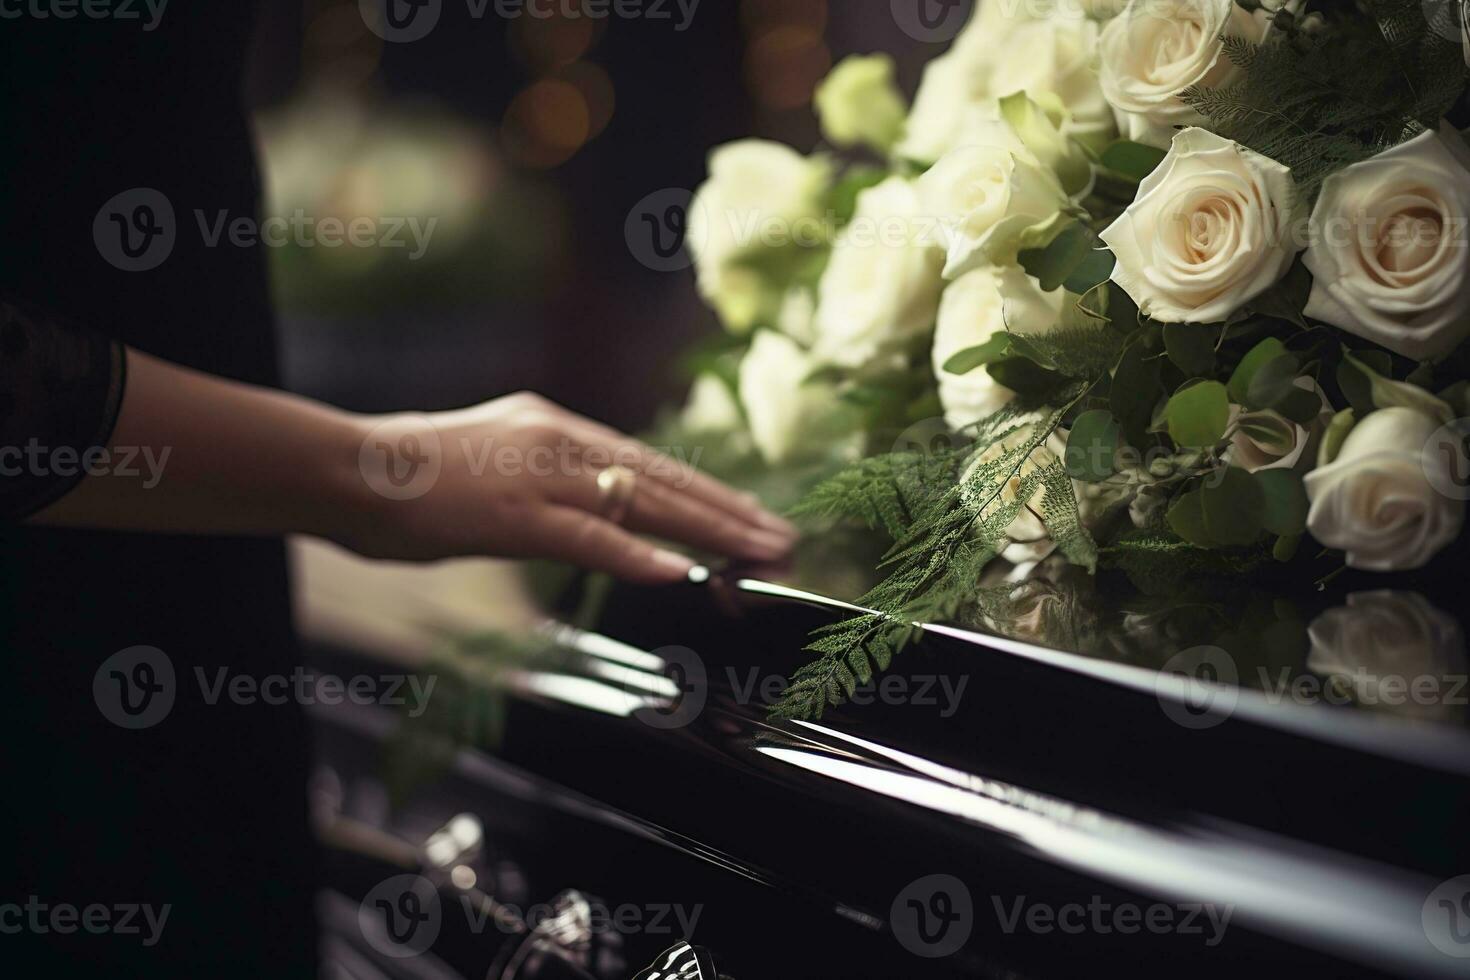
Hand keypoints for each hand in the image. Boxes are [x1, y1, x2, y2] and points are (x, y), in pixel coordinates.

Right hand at [342, 392, 795, 581]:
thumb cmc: (413, 475)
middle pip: (664, 479)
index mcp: (556, 425)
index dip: (707, 493)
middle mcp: (560, 439)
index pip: (650, 462)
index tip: (751, 515)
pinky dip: (639, 556)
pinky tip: (683, 571)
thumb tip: (592, 506)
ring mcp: (540, 475)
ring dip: (711, 533)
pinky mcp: (514, 514)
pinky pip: (590, 539)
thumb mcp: (496, 464)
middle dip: (730, 513)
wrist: (349, 469)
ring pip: (644, 504)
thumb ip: (548, 480)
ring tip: (762, 555)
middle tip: (783, 538)